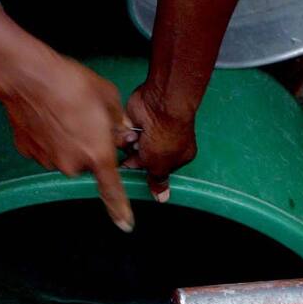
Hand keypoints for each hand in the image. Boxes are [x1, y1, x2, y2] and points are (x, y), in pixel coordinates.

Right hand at [0, 47, 133, 231]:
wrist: (28, 78)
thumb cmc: (71, 83)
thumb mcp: (107, 97)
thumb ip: (118, 122)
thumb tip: (120, 134)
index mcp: (97, 155)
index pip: (112, 191)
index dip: (120, 209)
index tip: (126, 225)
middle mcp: (72, 165)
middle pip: (88, 163)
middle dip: (90, 147)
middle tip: (86, 119)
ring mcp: (48, 161)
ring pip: (66, 156)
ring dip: (69, 141)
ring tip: (63, 113)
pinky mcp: (29, 152)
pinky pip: (46, 149)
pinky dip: (49, 137)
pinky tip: (46, 117)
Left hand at [122, 83, 197, 200]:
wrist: (159, 105)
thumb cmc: (167, 135)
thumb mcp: (161, 166)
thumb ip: (158, 181)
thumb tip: (162, 198)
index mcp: (177, 156)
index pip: (157, 171)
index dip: (146, 173)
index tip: (138, 173)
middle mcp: (165, 143)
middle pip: (141, 160)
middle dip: (136, 159)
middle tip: (137, 154)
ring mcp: (150, 131)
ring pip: (131, 148)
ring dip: (130, 146)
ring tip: (137, 140)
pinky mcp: (136, 121)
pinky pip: (124, 135)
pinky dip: (125, 134)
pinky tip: (130, 131)